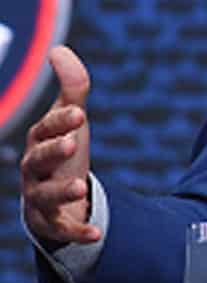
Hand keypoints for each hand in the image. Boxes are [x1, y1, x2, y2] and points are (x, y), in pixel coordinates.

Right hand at [20, 45, 100, 245]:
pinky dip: (79, 232)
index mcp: (39, 142)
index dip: (61, 121)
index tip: (80, 112)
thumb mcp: (70, 118)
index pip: (46, 129)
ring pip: (44, 196)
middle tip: (73, 142)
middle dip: (54, 151)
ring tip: (81, 185)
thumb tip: (58, 50)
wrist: (58, 194)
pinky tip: (97, 233)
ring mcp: (40, 198)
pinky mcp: (52, 223)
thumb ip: (72, 86)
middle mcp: (34, 170)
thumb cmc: (63, 150)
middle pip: (38, 160)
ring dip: (62, 190)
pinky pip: (63, 230)